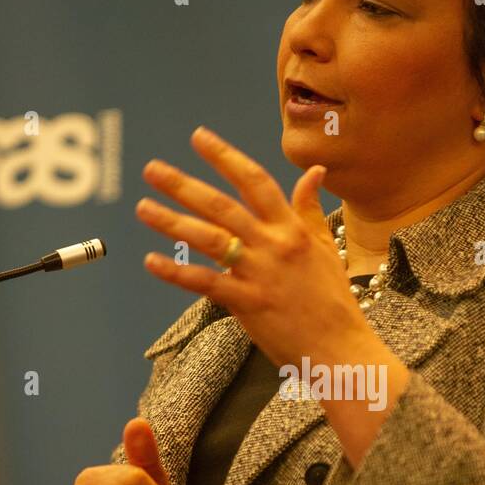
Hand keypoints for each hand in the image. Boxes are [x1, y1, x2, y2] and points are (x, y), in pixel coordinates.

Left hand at [136, 126, 369, 369]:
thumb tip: (314, 171)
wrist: (340, 348)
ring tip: (143, 208)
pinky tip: (151, 261)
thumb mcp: (325, 247)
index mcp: (291, 228)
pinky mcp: (248, 303)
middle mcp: (273, 245)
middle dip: (183, 185)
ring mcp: (259, 274)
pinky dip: (176, 272)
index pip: (255, 181)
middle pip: (222, 205)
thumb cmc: (334, 300)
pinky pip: (205, 283)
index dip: (225, 156)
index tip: (199, 137)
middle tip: (152, 169)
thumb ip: (311, 208)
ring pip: (209, 239)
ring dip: (172, 222)